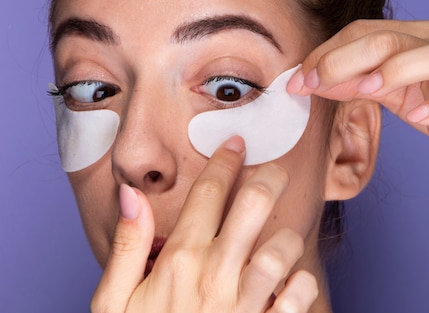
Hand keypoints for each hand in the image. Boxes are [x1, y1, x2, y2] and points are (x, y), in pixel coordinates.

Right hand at [91, 136, 317, 312]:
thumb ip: (128, 245)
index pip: (209, 192)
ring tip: (280, 235)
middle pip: (254, 204)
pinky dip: (303, 281)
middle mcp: (217, 274)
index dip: (225, 160)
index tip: (237, 143)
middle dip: (269, 177)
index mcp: (181, 260)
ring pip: (283, 245)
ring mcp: (246, 303)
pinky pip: (300, 292)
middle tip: (275, 170)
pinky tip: (292, 281)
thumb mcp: (114, 302)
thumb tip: (133, 194)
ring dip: (287, 235)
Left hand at [288, 19, 428, 196]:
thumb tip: (308, 78)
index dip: (326, 54)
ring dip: (396, 70)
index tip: (294, 80)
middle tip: (310, 83)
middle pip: (390, 38)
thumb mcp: (396, 94)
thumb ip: (358, 82)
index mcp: (418, 38)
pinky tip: (419, 118)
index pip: (364, 33)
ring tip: (365, 90)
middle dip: (342, 60)